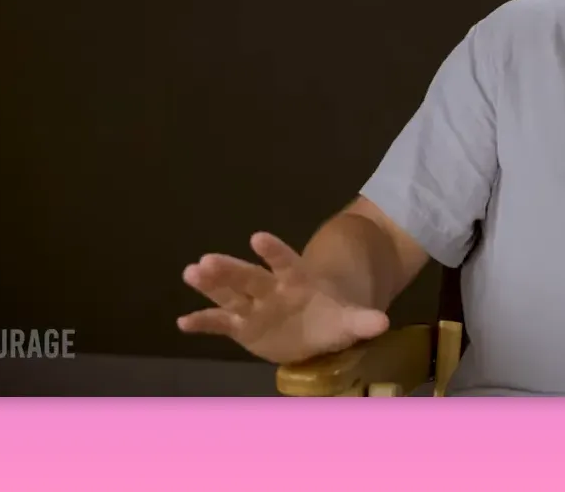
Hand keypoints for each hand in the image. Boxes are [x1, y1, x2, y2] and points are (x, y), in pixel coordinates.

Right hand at [177, 232, 389, 363]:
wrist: (317, 325)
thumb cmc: (332, 315)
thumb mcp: (350, 321)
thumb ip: (362, 321)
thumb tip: (382, 322)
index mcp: (296, 280)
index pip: (284, 261)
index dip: (273, 250)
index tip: (257, 237)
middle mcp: (270, 289)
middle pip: (248, 277)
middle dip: (229, 269)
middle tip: (206, 259)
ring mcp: (254, 307)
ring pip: (229, 293)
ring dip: (210, 284)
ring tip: (190, 272)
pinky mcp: (242, 326)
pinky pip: (220, 323)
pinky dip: (203, 322)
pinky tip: (182, 323)